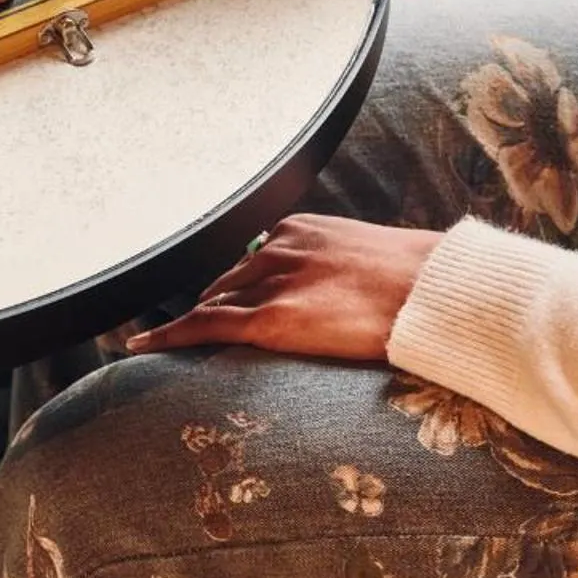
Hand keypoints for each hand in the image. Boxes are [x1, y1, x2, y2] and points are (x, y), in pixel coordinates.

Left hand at [125, 215, 442, 364]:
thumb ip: (339, 272)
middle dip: (209, 307)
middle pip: (224, 284)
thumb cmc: (421, 284)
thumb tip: (339, 296)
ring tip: (154, 343)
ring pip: (210, 305)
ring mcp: (271, 282)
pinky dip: (166, 337)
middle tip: (189, 332)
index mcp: (300, 230)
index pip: (251, 263)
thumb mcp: (370, 260)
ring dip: (185, 326)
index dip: (232, 289)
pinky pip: (202, 327)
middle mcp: (276, 248)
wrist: (438, 292)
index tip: (219, 303)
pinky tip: (140, 347)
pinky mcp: (270, 318)